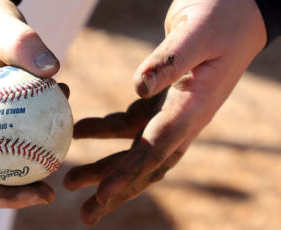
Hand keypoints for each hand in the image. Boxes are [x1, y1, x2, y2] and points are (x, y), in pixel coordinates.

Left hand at [64, 0, 265, 224]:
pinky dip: (102, 130)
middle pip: (145, 165)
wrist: (234, 11)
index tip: (103, 194)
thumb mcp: (196, 34)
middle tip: (87, 215)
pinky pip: (127, 124)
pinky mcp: (158, 99)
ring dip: (104, 169)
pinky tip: (80, 131)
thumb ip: (170, 61)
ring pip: (134, 150)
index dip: (130, 173)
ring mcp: (170, 111)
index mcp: (194, 108)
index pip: (158, 149)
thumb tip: (137, 88)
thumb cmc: (220, 16)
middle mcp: (183, 118)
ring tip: (73, 182)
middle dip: (116, 191)